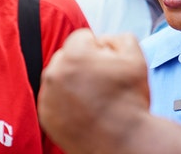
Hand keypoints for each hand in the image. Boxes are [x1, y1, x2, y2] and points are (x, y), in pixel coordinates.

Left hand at [38, 29, 149, 152]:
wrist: (124, 143)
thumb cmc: (131, 100)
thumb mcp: (135, 57)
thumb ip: (118, 37)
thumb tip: (103, 40)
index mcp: (74, 55)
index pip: (83, 37)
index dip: (101, 50)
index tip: (110, 68)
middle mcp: (54, 73)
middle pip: (68, 56)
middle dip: (83, 64)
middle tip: (103, 84)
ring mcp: (48, 96)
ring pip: (60, 76)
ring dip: (74, 81)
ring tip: (95, 98)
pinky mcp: (45, 115)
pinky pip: (55, 97)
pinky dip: (67, 101)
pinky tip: (85, 110)